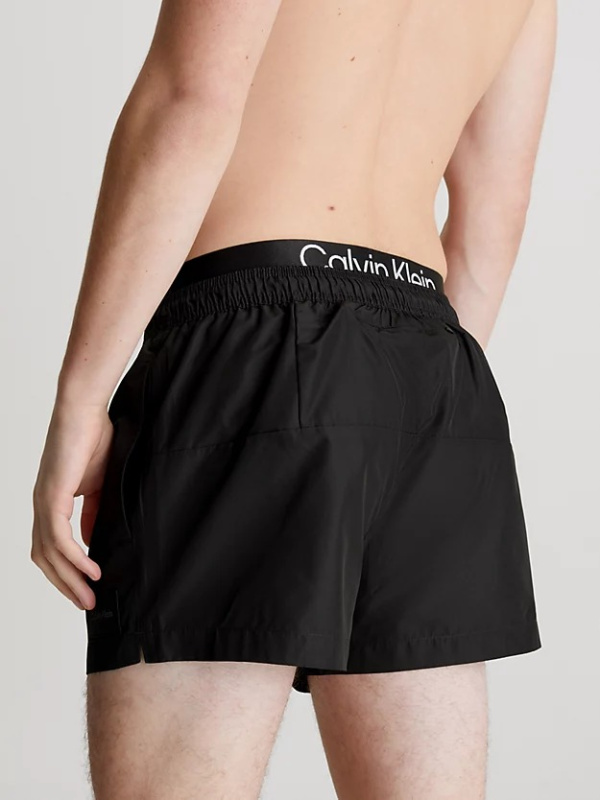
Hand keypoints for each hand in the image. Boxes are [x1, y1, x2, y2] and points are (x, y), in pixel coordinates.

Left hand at [31, 401, 114, 609]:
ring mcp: (43, 502)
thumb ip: (93, 513)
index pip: (50, 548)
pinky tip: (92, 571)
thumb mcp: (98, 485)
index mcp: (50, 502)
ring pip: (49, 554)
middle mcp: (41, 506)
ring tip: (90, 597)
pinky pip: (60, 538)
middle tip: (87, 605)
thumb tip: (90, 542)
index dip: (64, 572)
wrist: (86, 410)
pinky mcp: (52, 496)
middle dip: (65, 585)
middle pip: (44, 559)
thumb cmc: (94, 438)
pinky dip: (75, 559)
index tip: (85, 590)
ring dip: (70, 580)